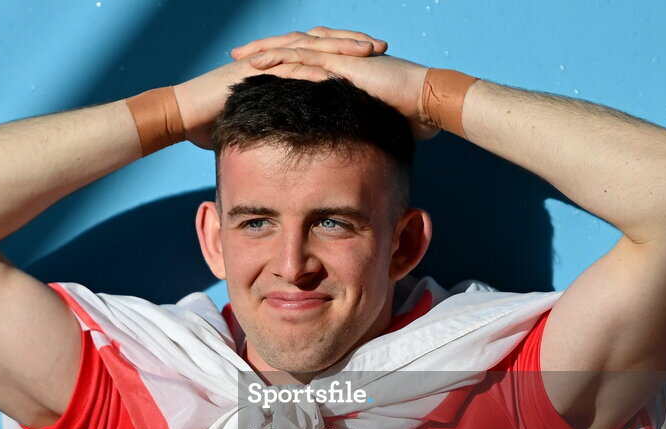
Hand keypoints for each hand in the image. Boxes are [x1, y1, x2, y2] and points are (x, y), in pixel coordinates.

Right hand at [174, 28, 387, 148]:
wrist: (181, 116)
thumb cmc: (211, 122)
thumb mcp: (253, 123)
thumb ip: (273, 126)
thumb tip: (288, 144)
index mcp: (277, 68)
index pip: (318, 55)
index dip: (345, 56)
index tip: (374, 62)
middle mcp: (273, 59)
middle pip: (319, 44)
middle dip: (351, 45)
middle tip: (381, 47)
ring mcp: (262, 62)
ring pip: (308, 49)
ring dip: (339, 49)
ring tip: (367, 51)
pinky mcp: (252, 72)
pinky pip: (287, 67)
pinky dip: (311, 68)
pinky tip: (334, 71)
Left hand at [238, 39, 437, 139]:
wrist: (428, 102)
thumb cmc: (409, 114)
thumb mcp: (374, 119)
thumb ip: (358, 124)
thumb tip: (353, 144)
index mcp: (343, 66)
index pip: (305, 59)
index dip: (280, 62)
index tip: (257, 70)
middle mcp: (339, 57)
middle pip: (293, 48)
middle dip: (264, 51)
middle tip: (237, 56)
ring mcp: (341, 58)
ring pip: (294, 48)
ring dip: (265, 52)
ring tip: (240, 57)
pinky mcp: (343, 64)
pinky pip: (306, 59)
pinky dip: (281, 61)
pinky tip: (260, 65)